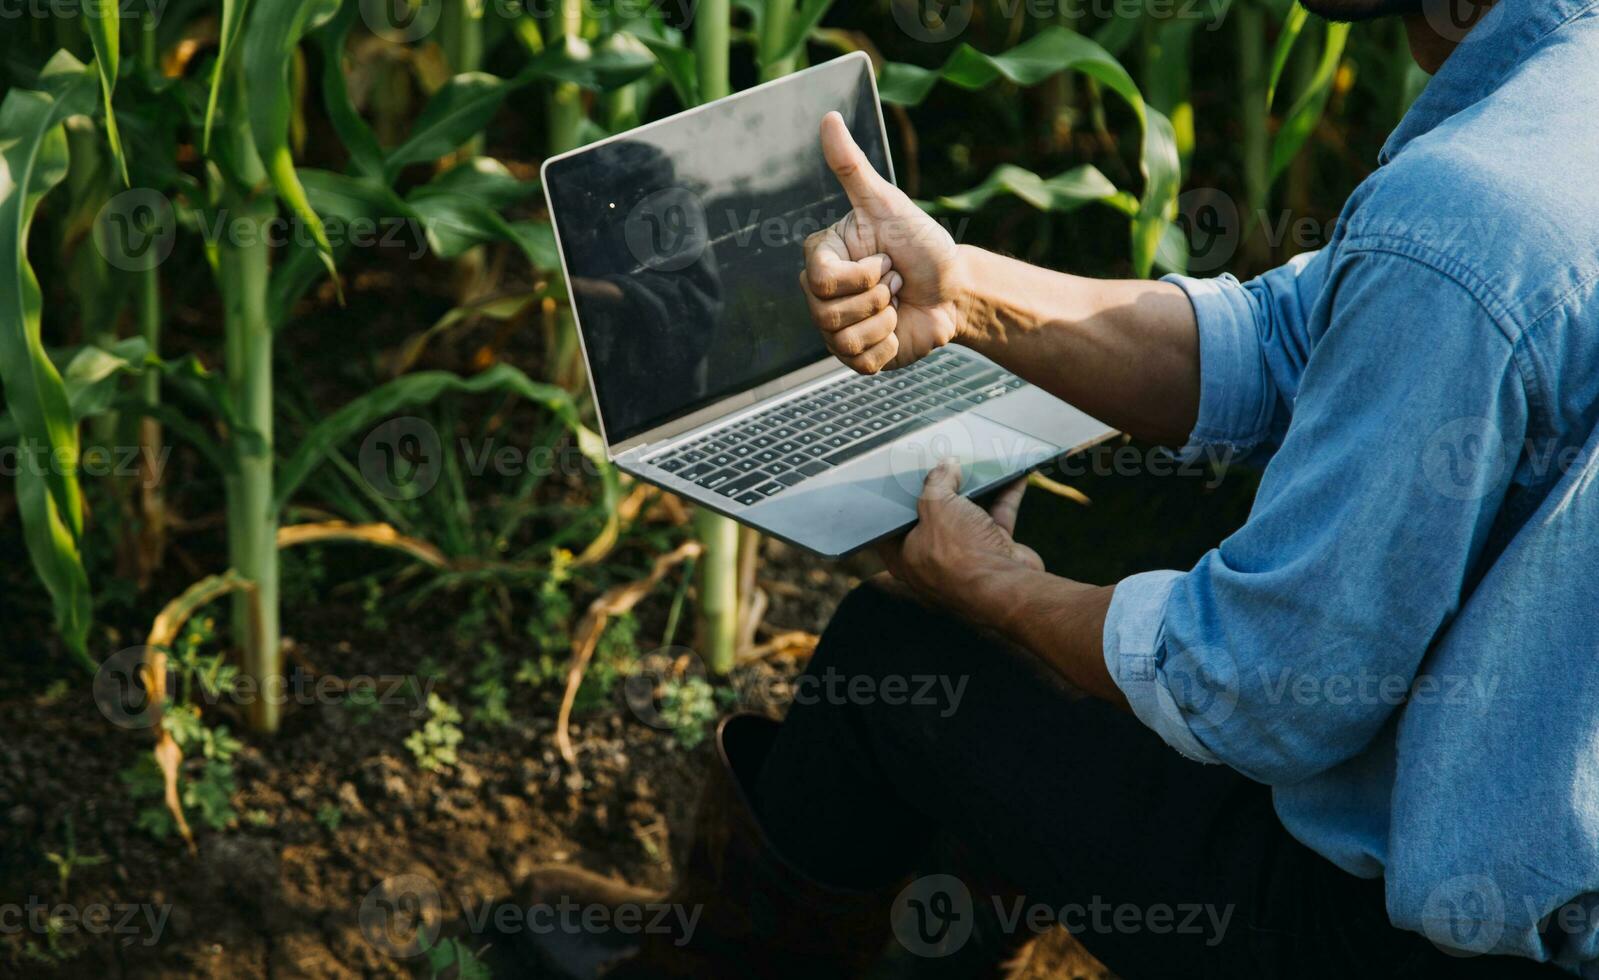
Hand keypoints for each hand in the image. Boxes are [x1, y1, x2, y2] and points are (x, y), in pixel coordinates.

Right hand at [803, 112, 964, 373]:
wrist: (956, 290)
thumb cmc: (922, 243)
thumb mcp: (888, 204)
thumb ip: (852, 166)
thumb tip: (829, 118)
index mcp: (822, 258)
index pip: (821, 280)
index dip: (862, 275)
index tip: (885, 259)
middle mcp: (822, 295)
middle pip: (827, 313)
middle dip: (878, 296)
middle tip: (895, 282)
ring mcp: (837, 328)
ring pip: (843, 339)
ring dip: (885, 321)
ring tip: (897, 303)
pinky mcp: (857, 357)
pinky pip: (861, 361)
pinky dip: (889, 345)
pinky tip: (899, 328)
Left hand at [878, 460, 1043, 623]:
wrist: (1007, 588)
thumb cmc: (959, 556)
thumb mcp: (936, 506)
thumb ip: (937, 482)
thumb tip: (945, 467)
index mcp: (905, 556)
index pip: (891, 527)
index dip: (894, 501)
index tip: (899, 477)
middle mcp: (934, 559)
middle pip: (934, 517)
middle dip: (940, 490)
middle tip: (941, 463)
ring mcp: (967, 557)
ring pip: (969, 515)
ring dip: (976, 489)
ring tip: (975, 463)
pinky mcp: (995, 552)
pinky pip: (999, 517)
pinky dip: (1006, 495)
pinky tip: (1013, 474)